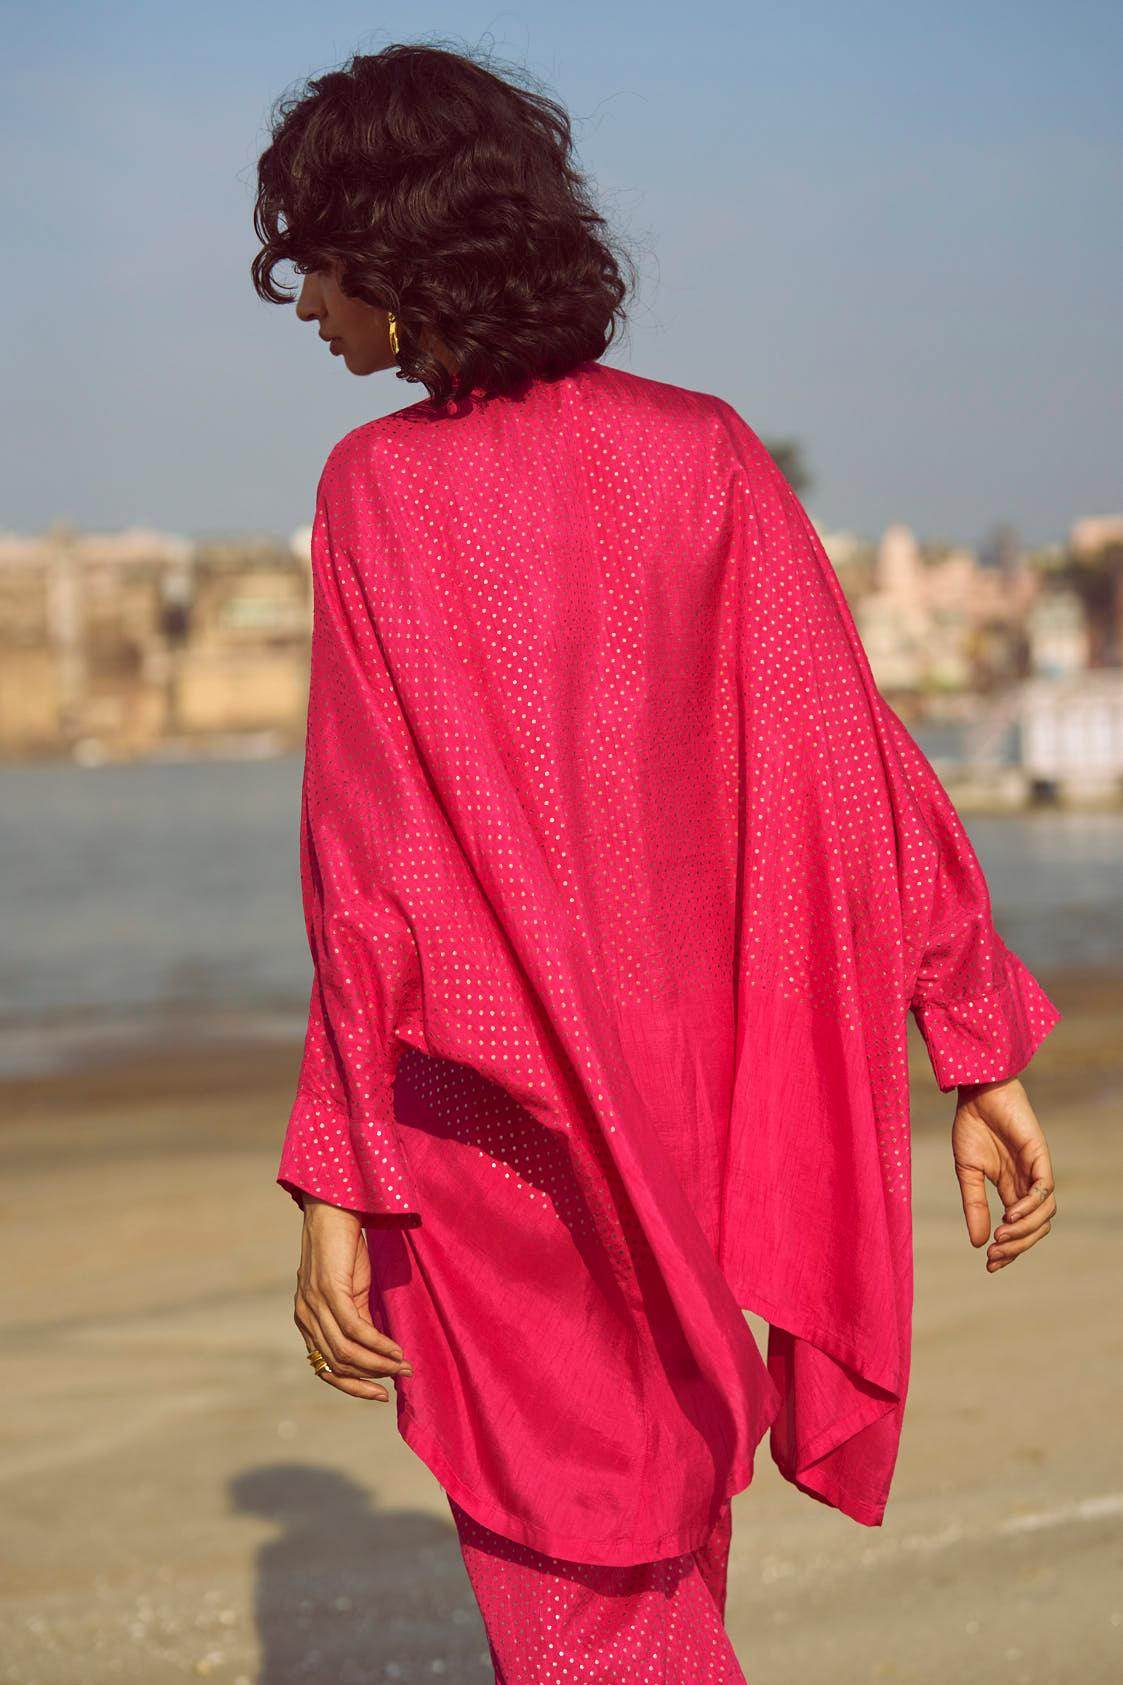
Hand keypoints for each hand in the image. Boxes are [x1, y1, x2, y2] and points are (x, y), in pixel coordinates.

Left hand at [292, 1195, 412, 1399]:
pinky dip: (378, 1345)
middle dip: (372, 1378)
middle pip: (337, 1366)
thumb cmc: (344, 1248)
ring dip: (378, 1364)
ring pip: (346, 1353)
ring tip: (404, 1366)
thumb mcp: (349, 1290)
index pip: (325, 1369)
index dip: (353, 1386)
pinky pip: (355, 1330)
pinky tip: (396, 1349)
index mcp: (307, 1321)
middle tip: (402, 1378)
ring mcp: (314, 1306)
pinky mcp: (329, 1293)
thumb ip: (355, 1319)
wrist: (334, 1211)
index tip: (380, 1394)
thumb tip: (378, 1350)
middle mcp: (305, 1318)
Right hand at [951, 1076, 1056, 1271]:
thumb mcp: (968, 1173)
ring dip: (1025, 1232)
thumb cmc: (972, 1126)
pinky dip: (1031, 1206)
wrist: (977, 1092)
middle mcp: (1027, 1184)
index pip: (1018, 1229)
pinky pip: (1045, 1189)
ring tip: (1001, 1237)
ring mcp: (1036, 1171)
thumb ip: (975, 1206)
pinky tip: (1010, 1215)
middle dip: (1017, 1247)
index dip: (1009, 1250)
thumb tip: (978, 1244)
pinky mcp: (1040, 1156)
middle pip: (1036, 1228)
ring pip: (1045, 1214)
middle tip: (994, 1256)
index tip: (990, 1266)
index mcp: (1010, 1189)